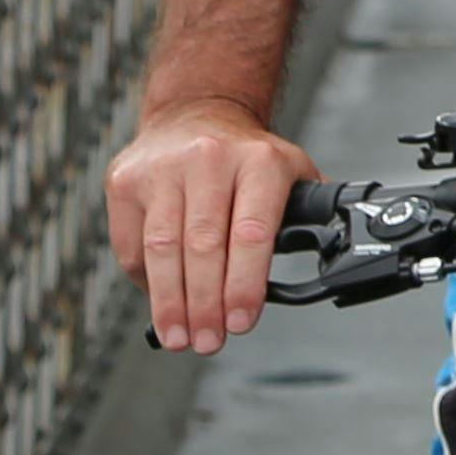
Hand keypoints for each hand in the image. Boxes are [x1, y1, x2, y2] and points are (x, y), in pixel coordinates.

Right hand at [107, 99, 316, 351]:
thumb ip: (308, 215)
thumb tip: (330, 263)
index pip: (252, 232)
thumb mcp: (290, 172)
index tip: (241, 322)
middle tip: (208, 341)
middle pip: (203, 247)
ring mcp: (162, 169)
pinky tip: (161, 304)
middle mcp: (209, 160)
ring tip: (181, 337)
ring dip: (170, 303)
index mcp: (259, 162)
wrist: (195, 112)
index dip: (244, 284)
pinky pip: (132, 246)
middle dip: (205, 304)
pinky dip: (146, 282)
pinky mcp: (125, 182)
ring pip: (162, 250)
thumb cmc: (247, 157)